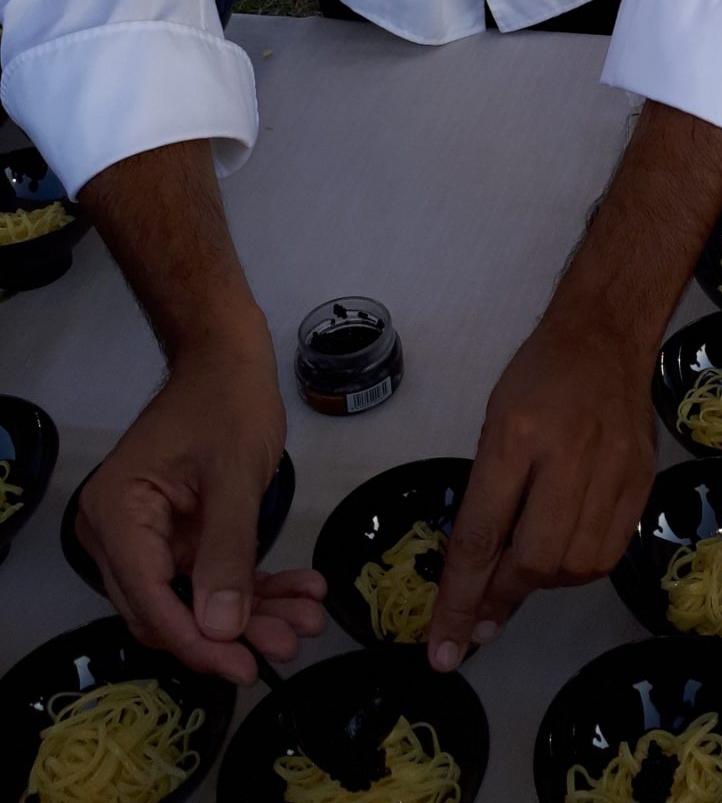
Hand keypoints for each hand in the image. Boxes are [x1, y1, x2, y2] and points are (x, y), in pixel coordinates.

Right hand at [76, 333, 326, 681]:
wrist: (229, 356)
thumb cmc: (227, 399)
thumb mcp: (234, 475)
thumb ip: (227, 552)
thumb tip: (221, 629)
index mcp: (116, 515)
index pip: (149, 598)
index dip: (197, 639)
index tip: (244, 665)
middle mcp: (119, 534)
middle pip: (169, 607)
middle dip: (233, 630)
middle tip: (290, 643)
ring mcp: (148, 537)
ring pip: (196, 598)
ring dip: (253, 612)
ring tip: (306, 623)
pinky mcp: (179, 535)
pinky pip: (212, 575)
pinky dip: (254, 585)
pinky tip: (300, 593)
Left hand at [426, 308, 655, 668]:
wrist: (605, 335)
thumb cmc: (538, 375)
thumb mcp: (496, 423)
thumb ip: (488, 499)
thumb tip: (480, 580)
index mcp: (516, 436)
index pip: (481, 536)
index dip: (459, 602)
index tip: (443, 650)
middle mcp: (568, 455)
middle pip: (534, 560)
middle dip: (503, 597)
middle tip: (486, 608)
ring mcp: (613, 469)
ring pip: (576, 566)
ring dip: (544, 583)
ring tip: (528, 567)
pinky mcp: (642, 479)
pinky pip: (610, 551)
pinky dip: (580, 566)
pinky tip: (565, 550)